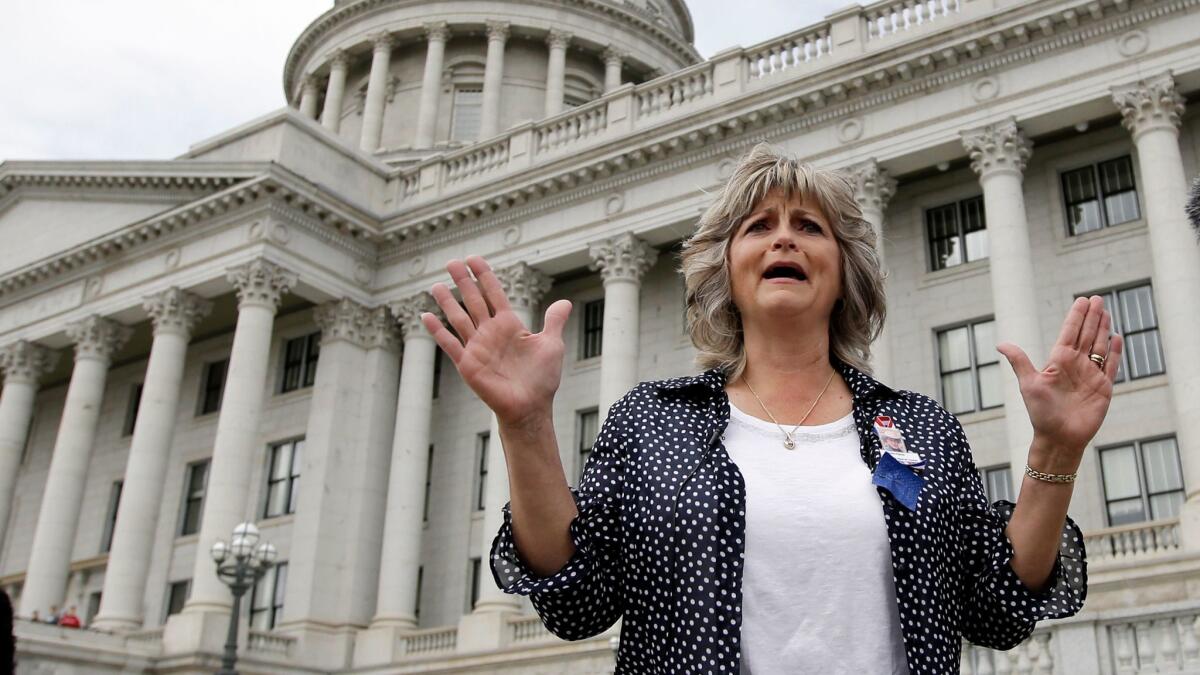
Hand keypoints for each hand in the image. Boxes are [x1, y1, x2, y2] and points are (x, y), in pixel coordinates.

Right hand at [421, 255, 571, 428]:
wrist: (531, 407)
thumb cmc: (542, 379)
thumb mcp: (551, 345)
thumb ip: (554, 322)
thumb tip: (565, 303)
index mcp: (509, 325)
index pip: (494, 294)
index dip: (484, 276)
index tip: (473, 259)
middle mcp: (490, 332)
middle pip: (473, 300)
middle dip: (463, 281)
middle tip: (451, 262)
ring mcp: (477, 347)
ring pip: (459, 318)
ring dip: (447, 302)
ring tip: (435, 285)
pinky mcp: (468, 364)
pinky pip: (450, 344)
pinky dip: (437, 331)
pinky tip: (426, 316)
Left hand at [996, 296, 1124, 469]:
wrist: (1059, 438)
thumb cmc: (1040, 413)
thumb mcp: (1028, 383)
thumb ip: (1019, 361)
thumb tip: (1001, 343)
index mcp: (1058, 361)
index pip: (1069, 333)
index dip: (1076, 317)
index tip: (1082, 300)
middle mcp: (1075, 365)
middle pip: (1086, 335)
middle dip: (1092, 317)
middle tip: (1097, 298)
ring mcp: (1090, 375)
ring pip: (1099, 346)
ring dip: (1103, 329)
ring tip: (1106, 311)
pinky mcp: (1103, 388)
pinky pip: (1110, 366)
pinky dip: (1114, 352)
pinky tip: (1116, 337)